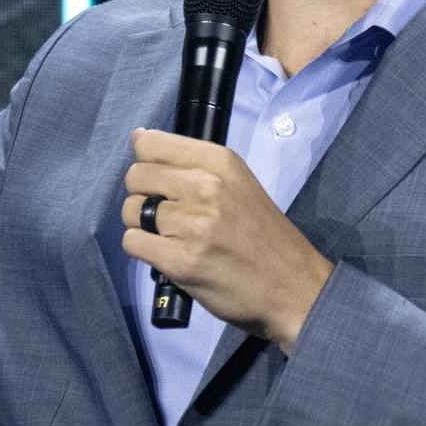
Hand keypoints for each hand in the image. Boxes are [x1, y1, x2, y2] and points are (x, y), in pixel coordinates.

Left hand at [121, 128, 333, 351]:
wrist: (294, 288)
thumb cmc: (262, 237)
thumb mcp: (237, 183)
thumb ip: (188, 160)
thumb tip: (138, 137)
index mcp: (220, 162)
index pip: (150, 144)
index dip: (146, 164)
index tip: (161, 182)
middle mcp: (206, 186)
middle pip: (136, 176)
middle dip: (143, 196)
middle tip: (169, 216)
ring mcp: (193, 224)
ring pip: (131, 210)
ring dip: (143, 226)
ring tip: (172, 238)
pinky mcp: (182, 261)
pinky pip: (132, 242)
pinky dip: (143, 251)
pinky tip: (167, 255)